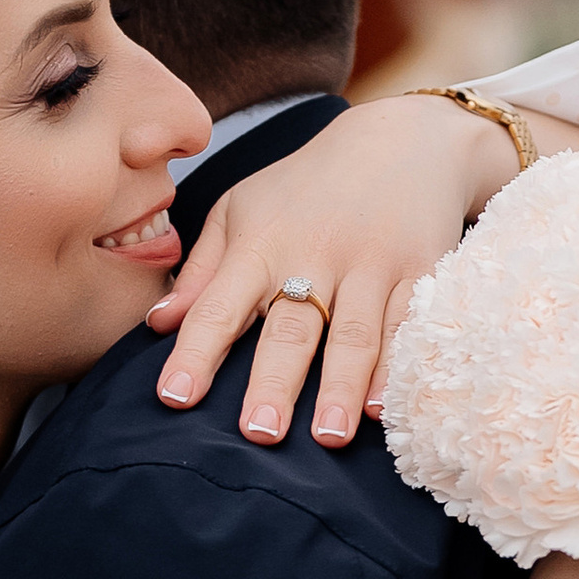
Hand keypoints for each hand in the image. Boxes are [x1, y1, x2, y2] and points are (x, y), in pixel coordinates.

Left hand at [147, 95, 578, 449]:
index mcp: (262, 241)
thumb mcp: (241, 209)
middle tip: (259, 434)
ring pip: (354, 333)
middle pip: (292, 326)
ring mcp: (371, 263)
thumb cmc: (306, 187)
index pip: (221, 304)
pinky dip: (395, 369)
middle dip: (274, 381)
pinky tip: (384, 409)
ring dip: (340, 388)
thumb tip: (158, 324)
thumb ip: (202, 270)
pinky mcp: (420, 270)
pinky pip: (407, 326)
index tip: (174, 397)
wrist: (402, 140)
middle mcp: (316, 253)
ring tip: (328, 437)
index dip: (197, 352)